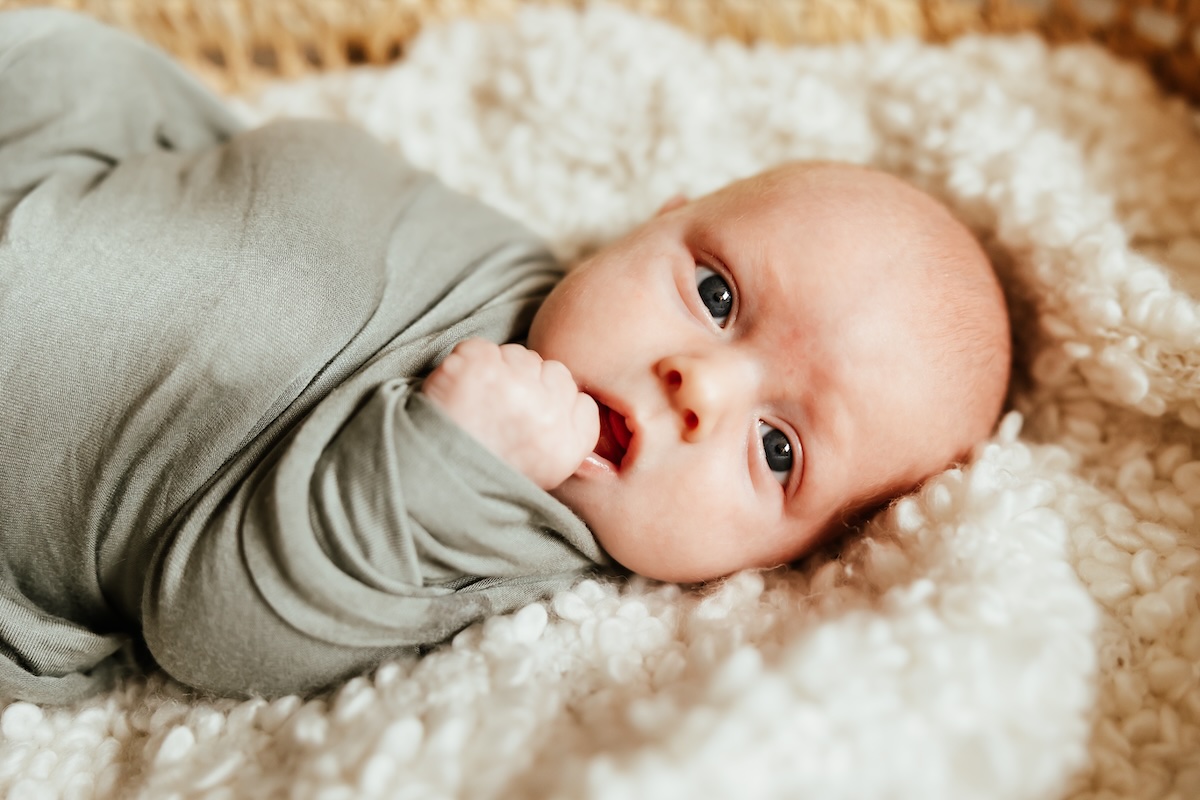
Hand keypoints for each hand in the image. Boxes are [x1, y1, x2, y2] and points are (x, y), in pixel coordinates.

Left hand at [422, 339, 599, 489]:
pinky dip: (468, 362)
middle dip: (526, 384)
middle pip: (550, 371)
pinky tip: (459, 390)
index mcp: (570, 444)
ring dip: (497, 371)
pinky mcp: (477, 365)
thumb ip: (571, 455)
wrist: (429, 482)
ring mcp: (512, 385)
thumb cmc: (485, 478)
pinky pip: (482, 347)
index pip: (580, 398)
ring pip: (518, 354)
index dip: (552, 402)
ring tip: (476, 404)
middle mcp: (548, 413)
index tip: (528, 419)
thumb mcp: (544, 479)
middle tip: (496, 413)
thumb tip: (605, 468)